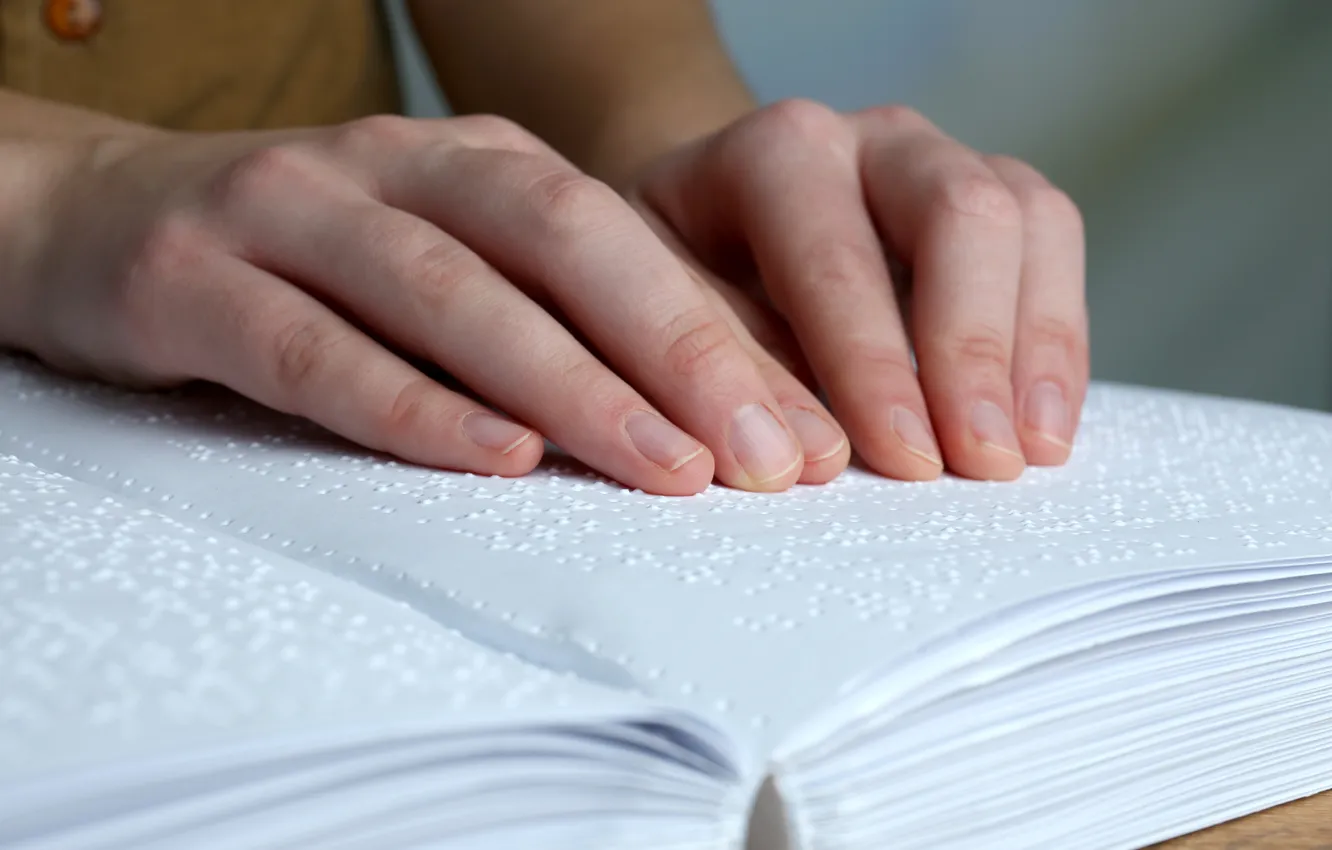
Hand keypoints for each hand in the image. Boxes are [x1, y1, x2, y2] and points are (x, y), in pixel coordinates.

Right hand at [12, 115, 831, 495]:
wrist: (94, 215)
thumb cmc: (309, 261)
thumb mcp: (446, 259)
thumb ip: (559, 315)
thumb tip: (722, 403)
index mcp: (477, 163)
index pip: (628, 242)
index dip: (726, 337)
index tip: (811, 437)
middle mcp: (395, 167)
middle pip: (562, 244)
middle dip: (680, 351)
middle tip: (772, 457)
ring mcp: (290, 213)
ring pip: (451, 292)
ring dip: (571, 385)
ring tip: (669, 469)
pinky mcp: (193, 281)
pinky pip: (317, 349)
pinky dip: (413, 406)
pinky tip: (496, 460)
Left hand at [630, 99, 1088, 481]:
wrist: (704, 227)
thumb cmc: (674, 286)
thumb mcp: (658, 316)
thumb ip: (722, 370)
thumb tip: (803, 453)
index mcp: (774, 155)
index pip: (833, 251)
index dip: (870, 360)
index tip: (902, 458)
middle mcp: (869, 140)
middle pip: (957, 213)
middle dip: (971, 349)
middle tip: (976, 462)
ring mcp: (940, 161)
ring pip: (1025, 220)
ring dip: (1033, 347)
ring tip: (1026, 455)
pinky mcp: (994, 200)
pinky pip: (1054, 245)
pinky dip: (1058, 340)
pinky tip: (1045, 427)